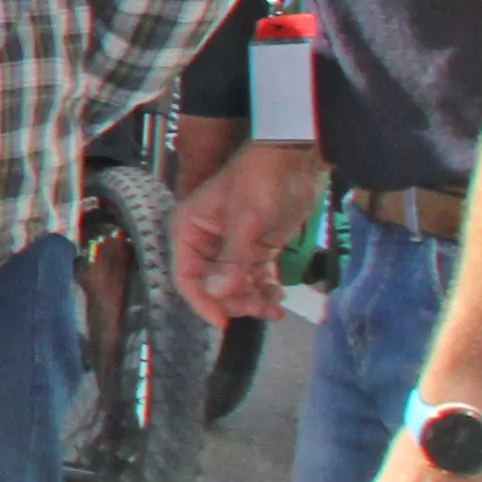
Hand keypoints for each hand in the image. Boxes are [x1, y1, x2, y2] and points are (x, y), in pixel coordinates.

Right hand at [173, 140, 322, 323]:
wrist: (294, 159)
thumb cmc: (260, 182)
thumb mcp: (246, 220)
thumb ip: (232, 259)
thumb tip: (217, 294)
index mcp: (189, 231)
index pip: (186, 276)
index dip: (202, 301)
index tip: (224, 322)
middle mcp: (205, 242)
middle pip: (212, 285)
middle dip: (235, 301)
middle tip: (260, 308)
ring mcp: (231, 247)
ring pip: (234, 285)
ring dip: (252, 299)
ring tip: (275, 306)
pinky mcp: (255, 248)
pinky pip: (254, 277)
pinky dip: (264, 290)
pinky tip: (278, 297)